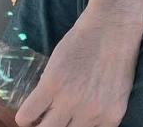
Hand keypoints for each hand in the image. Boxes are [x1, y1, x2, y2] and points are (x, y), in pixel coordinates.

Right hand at [15, 2, 140, 126]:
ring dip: (37, 126)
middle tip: (48, 121)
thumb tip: (80, 121)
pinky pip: (27, 114)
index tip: (63, 125)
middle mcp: (91, 114)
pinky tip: (30, 109)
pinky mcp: (52, 84)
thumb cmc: (117, 54)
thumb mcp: (117, 92)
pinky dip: (24, 117)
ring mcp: (71, 100)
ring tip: (37, 119)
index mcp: (110, 118)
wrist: (113, 25)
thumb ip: (100, 111)